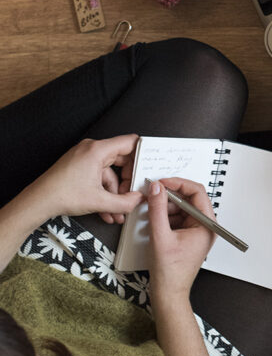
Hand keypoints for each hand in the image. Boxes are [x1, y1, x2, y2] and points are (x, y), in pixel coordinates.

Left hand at [26, 136, 142, 225]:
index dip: (143, 154)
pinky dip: (103, 194)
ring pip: (109, 174)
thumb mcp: (100, 201)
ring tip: (117, 212)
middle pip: (121, 161)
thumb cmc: (62, 194)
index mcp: (98, 150)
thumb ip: (125, 202)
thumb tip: (139, 200)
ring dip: (115, 194)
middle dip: (128, 182)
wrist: (38, 202)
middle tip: (133, 195)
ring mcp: (84, 158)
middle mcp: (91, 150)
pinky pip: (98, 178)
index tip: (150, 167)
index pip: (130, 142)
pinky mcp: (79, 168)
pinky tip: (106, 211)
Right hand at [147, 178, 214, 301]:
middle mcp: (205, 226)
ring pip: (181, 208)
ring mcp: (197, 231)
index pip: (197, 192)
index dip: (178, 183)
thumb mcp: (160, 235)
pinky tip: (153, 224)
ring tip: (150, 214)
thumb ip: (157, 208)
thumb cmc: (170, 271)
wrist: (169, 293)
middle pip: (189, 199)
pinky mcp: (188, 236)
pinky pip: (177, 218)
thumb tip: (156, 188)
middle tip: (152, 195)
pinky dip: (164, 218)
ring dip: (165, 208)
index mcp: (207, 224)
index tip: (162, 182)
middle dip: (169, 197)